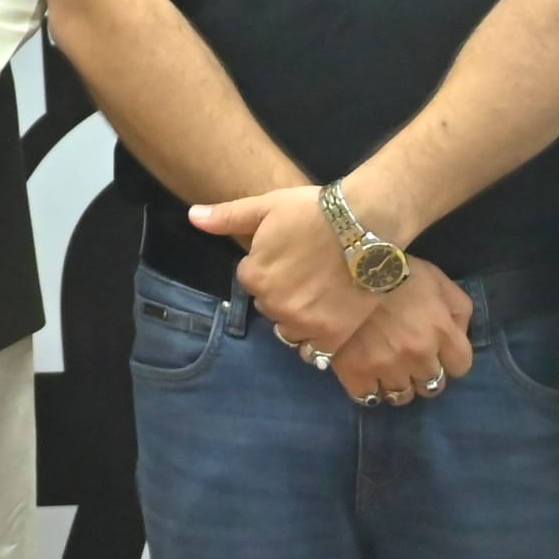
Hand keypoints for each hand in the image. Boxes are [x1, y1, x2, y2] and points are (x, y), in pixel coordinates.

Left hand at [192, 182, 382, 357]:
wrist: (366, 224)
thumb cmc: (314, 211)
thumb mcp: (267, 206)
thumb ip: (227, 216)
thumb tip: (192, 217)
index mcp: (255, 275)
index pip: (251, 279)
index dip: (270, 266)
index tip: (291, 254)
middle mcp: (274, 304)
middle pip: (269, 305)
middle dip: (282, 292)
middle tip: (307, 272)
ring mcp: (303, 323)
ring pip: (288, 329)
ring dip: (297, 317)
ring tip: (319, 295)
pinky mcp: (332, 336)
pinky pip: (313, 352)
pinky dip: (315, 341)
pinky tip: (326, 322)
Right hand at [324, 262, 473, 406]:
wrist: (343, 263)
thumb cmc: (394, 267)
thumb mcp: (437, 278)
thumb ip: (458, 309)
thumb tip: (459, 335)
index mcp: (441, 332)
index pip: (460, 366)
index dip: (449, 358)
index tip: (436, 350)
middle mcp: (418, 355)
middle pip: (432, 385)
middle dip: (423, 373)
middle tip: (409, 358)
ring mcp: (386, 367)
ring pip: (401, 396)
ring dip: (397, 384)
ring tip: (386, 368)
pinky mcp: (355, 372)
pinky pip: (368, 397)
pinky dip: (367, 389)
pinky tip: (364, 374)